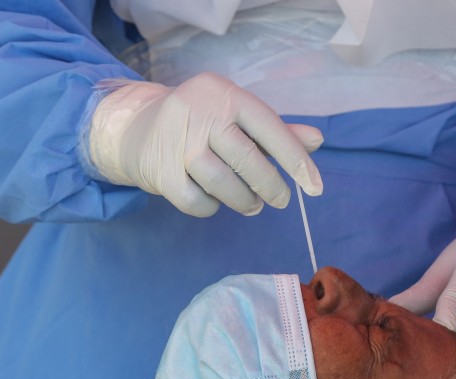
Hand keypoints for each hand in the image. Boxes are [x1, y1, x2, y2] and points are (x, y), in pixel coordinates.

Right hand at [86, 73, 323, 216]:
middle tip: (281, 200)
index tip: (316, 187)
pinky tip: (216, 200)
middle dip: (271, 187)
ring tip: (251, 204)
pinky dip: (211, 207)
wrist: (138, 129)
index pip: (269, 127)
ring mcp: (176, 142)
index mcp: (224, 94)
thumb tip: (317, 141)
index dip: (296, 160)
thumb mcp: (237, 118)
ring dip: (243, 200)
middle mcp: (199, 113)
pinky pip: (196, 201)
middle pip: (246, 159)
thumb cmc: (201, 125)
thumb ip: (275, 130)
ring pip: (221, 183)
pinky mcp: (160, 171)